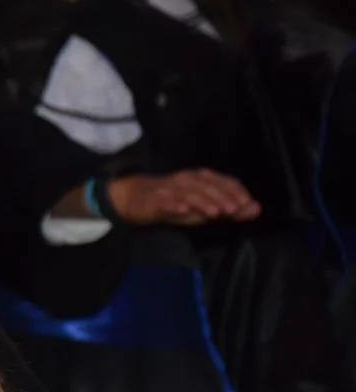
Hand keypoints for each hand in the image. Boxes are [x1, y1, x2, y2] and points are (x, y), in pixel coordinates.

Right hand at [108, 169, 260, 225]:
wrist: (135, 199)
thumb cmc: (175, 202)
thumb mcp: (204, 207)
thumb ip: (230, 209)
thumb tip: (256, 209)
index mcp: (199, 178)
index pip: (221, 180)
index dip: (234, 190)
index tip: (246, 203)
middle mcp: (185, 180)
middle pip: (205, 186)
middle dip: (221, 197)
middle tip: (234, 210)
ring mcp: (168, 189)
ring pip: (187, 194)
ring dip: (202, 202)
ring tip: (215, 213)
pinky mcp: (153, 200)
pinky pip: (164, 202)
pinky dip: (174, 205)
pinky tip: (183, 211)